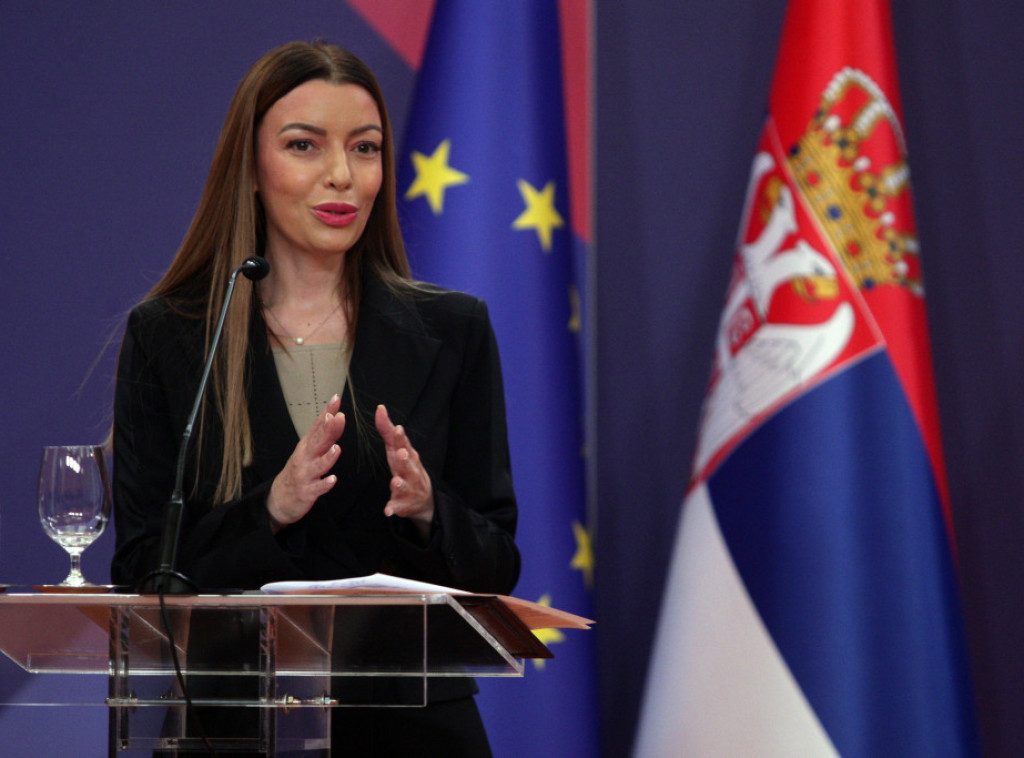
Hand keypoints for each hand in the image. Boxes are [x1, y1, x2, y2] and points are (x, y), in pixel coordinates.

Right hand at [267, 394, 344, 530]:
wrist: (279, 499)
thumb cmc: (299, 470)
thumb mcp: (310, 450)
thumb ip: (325, 434)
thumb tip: (338, 416)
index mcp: (306, 446)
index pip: (317, 426)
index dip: (326, 412)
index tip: (336, 399)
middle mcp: (304, 458)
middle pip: (316, 442)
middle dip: (326, 430)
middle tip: (334, 418)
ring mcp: (305, 475)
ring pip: (317, 466)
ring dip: (327, 457)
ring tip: (337, 448)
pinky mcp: (306, 492)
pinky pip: (316, 489)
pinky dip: (324, 485)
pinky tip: (333, 479)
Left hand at [375, 404, 433, 533]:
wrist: (424, 498)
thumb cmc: (407, 467)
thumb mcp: (398, 448)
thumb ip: (387, 430)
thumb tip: (380, 408)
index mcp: (408, 456)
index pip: (405, 445)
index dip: (401, 438)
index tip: (397, 429)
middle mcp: (411, 471)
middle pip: (408, 464)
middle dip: (405, 459)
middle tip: (402, 453)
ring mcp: (408, 488)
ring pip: (404, 486)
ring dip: (400, 484)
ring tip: (395, 481)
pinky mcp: (403, 504)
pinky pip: (398, 507)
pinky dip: (393, 508)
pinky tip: (387, 510)